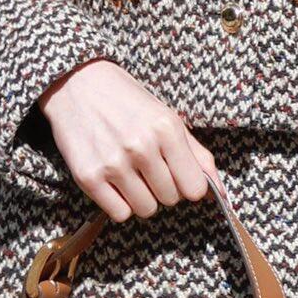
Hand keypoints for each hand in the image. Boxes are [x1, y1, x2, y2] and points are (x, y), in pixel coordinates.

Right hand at [39, 59, 218, 221]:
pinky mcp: (88, 177)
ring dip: (142, 197)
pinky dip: (119, 203)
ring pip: (146, 210)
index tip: (177, 174)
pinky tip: (114, 180)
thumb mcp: (167, 117)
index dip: (188, 185)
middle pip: (170, 199)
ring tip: (130, 172)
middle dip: (164, 188)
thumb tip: (220, 191)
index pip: (195, 188)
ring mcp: (113, 163)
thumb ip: (197, 154)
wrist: (77, 84)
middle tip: (148, 166)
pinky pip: (119, 213)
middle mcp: (141, 147)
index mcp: (166, 128)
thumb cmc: (127, 100)